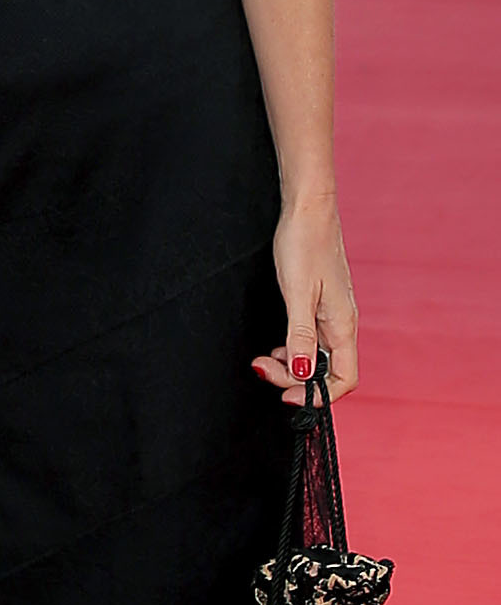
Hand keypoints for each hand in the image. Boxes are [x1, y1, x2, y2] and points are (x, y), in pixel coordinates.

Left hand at [252, 196, 357, 402]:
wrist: (308, 209)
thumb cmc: (304, 244)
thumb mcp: (297, 293)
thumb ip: (301, 335)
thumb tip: (302, 373)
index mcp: (343, 324)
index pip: (344, 378)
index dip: (318, 394)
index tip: (286, 395)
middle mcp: (342, 323)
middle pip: (327, 371)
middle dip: (295, 378)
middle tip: (261, 367)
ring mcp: (332, 314)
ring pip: (317, 356)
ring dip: (291, 364)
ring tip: (264, 357)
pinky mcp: (320, 304)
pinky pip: (311, 339)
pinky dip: (292, 348)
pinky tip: (276, 343)